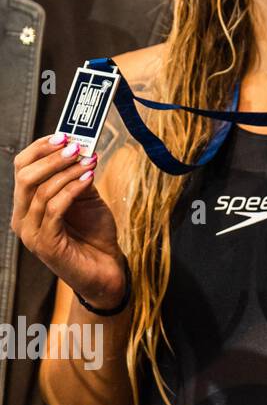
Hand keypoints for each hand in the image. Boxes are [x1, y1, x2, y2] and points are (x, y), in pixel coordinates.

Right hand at [11, 133, 126, 306]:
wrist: (106, 269)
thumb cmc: (94, 234)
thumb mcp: (86, 199)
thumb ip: (77, 176)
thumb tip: (80, 148)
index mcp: (26, 205)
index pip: (21, 168)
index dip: (40, 149)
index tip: (64, 135)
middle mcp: (22, 219)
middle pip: (25, 177)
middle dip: (51, 157)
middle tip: (76, 146)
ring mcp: (31, 233)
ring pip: (40, 191)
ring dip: (67, 171)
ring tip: (89, 161)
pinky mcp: (46, 244)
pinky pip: (54, 208)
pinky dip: (72, 189)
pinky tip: (89, 178)